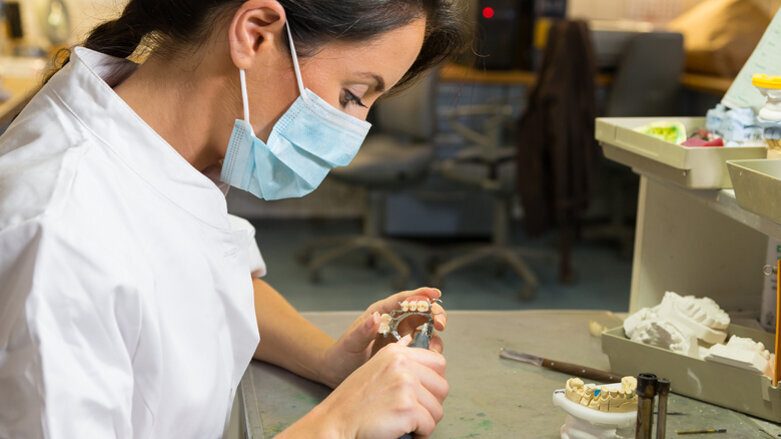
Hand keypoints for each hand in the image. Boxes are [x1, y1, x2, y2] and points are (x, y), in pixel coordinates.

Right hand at [286, 336, 448, 438]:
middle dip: (431, 405)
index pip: (439, 363)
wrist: (335, 422)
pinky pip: (429, 426)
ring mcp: (405, 385)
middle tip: (413, 413)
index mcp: (396, 353)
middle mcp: (402, 365)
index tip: (421, 395)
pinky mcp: (407, 408)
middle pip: (443, 387)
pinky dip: (419, 434)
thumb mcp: (374, 366)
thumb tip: (410, 339)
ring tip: (405, 422)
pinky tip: (403, 431)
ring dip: (425, 421)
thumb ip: (397, 354)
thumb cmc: (353, 401)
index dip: (433, 384)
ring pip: (438, 409)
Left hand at [319, 287, 446, 387]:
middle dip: (435, 314)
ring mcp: (401, 336)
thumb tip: (375, 317)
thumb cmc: (340, 355)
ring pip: (426, 329)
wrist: (336, 373)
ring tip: (433, 348)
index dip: (421, 294)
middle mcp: (394, 321)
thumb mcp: (350, 343)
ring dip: (434, 336)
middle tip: (440, 324)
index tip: (435, 294)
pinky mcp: (404, 351)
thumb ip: (362, 331)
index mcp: (381, 312)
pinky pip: (422, 347)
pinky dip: (429, 351)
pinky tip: (428, 358)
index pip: (404, 299)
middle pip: (421, 311)